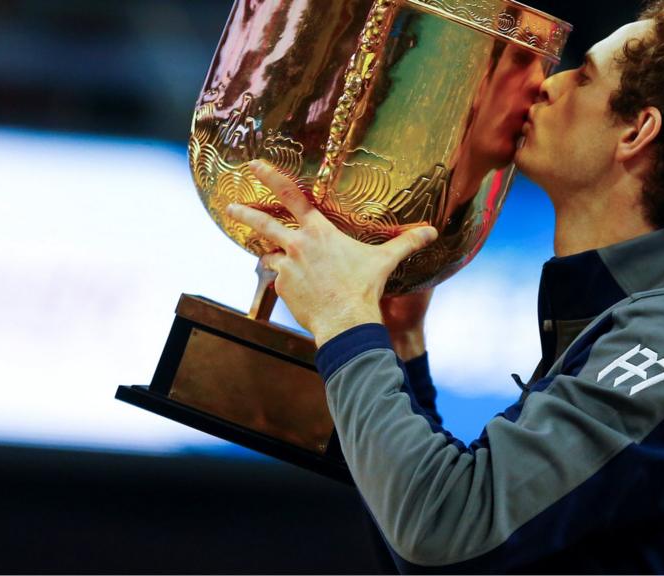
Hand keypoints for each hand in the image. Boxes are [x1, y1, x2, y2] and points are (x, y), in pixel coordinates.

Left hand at [226, 160, 437, 347]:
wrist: (346, 322)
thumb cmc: (364, 287)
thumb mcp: (385, 261)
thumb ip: (406, 243)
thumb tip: (432, 232)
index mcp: (319, 231)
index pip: (291, 196)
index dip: (271, 177)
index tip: (254, 165)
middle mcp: (297, 245)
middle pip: (264, 223)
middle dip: (245, 212)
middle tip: (231, 206)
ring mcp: (286, 267)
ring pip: (272, 257)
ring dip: (276, 258)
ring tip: (287, 266)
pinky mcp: (282, 288)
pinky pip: (280, 281)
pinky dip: (288, 283)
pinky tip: (303, 291)